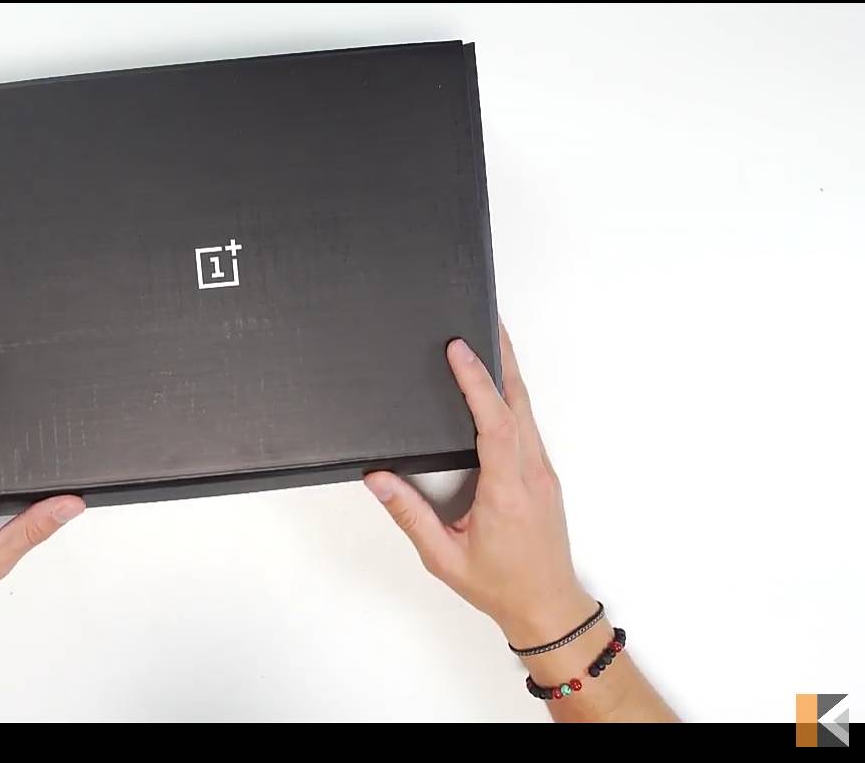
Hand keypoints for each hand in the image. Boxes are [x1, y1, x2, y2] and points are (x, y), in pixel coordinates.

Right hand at [364, 322, 593, 647]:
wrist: (548, 607)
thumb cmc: (500, 586)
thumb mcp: (444, 556)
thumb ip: (410, 515)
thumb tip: (377, 480)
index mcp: (506, 491)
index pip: (494, 424)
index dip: (477, 383)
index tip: (460, 349)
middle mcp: (531, 474)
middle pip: (519, 402)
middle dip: (502, 357)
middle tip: (485, 318)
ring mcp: (542, 473)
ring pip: (527, 410)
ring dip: (509, 373)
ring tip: (490, 339)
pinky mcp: (543, 476)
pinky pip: (528, 425)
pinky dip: (513, 397)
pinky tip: (499, 387)